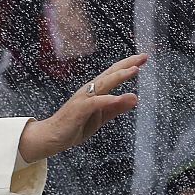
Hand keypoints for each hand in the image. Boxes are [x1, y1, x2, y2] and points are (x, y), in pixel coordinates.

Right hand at [18, 54, 146, 162]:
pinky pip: (95, 103)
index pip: (113, 74)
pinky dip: (107, 100)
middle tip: (143, 56)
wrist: (52, 137)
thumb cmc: (74, 125)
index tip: (142, 58)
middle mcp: (89, 91)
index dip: (128, 65)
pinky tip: (118, 98)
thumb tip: (134, 97)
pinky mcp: (78, 109)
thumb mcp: (101, 117)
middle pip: (109, 74)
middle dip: (127, 64)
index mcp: (94, 91)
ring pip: (103, 84)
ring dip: (118, 76)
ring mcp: (83, 99)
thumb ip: (116, 108)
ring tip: (133, 70)